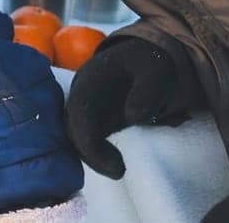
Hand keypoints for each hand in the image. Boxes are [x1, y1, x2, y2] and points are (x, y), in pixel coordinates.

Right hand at [64, 37, 178, 178]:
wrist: (146, 57)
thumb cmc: (149, 62)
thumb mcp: (156, 68)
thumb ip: (147, 90)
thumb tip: (132, 116)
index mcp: (90, 78)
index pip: (79, 112)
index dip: (90, 142)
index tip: (114, 163)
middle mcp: (81, 94)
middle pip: (72, 128)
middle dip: (91, 155)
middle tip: (119, 171)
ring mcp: (85, 108)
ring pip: (76, 137)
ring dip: (93, 157)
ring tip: (119, 169)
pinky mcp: (94, 120)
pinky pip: (87, 140)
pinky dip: (98, 155)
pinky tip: (117, 164)